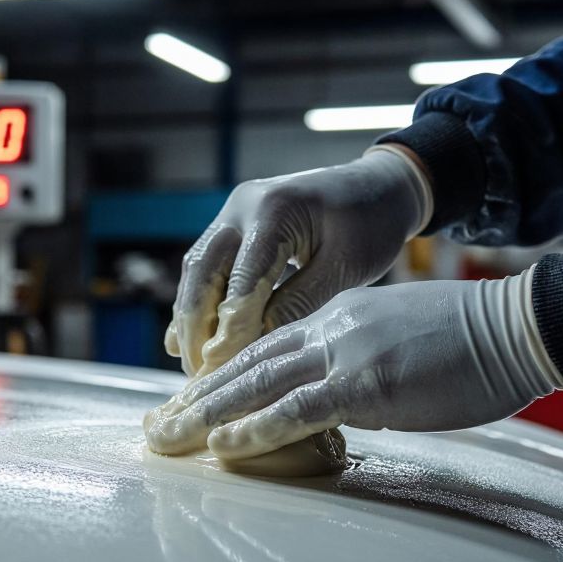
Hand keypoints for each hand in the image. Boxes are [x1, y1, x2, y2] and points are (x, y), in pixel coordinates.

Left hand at [145, 270, 562, 461]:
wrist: (517, 324)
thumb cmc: (474, 338)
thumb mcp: (403, 338)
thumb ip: (363, 360)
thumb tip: (345, 396)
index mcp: (341, 316)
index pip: (267, 346)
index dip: (224, 374)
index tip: (190, 398)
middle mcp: (333, 328)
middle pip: (249, 361)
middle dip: (198, 394)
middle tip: (160, 422)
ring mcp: (348, 353)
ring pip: (259, 382)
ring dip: (208, 413)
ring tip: (169, 437)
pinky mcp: (368, 385)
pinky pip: (298, 410)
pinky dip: (255, 427)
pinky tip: (224, 445)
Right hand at [165, 145, 432, 377]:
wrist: (378, 187)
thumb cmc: (370, 226)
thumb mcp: (343, 268)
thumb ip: (298, 303)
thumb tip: (255, 345)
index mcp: (273, 210)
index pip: (242, 280)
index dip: (230, 329)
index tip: (223, 371)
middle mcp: (242, 207)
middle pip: (201, 272)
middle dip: (195, 327)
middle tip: (197, 374)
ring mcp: (233, 215)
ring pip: (196, 271)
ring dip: (190, 318)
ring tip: (193, 365)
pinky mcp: (233, 228)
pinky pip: (206, 267)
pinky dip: (199, 304)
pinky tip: (184, 340)